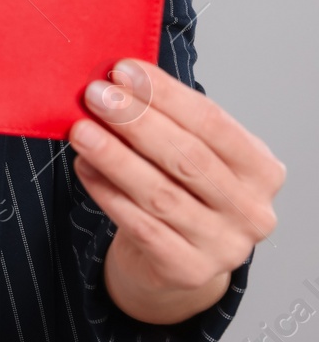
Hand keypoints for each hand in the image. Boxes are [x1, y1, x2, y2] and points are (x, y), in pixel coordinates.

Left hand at [69, 58, 284, 324]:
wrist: (173, 261)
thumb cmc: (182, 192)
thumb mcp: (187, 154)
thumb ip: (166, 122)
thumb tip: (117, 81)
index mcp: (261, 170)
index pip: (213, 123)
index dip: (166, 95)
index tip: (124, 70)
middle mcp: (252, 210)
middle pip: (188, 158)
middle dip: (136, 122)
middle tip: (97, 96)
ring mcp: (224, 245)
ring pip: (160, 194)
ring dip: (115, 157)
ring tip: (81, 130)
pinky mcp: (188, 270)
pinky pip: (140, 226)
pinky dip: (108, 193)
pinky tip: (84, 168)